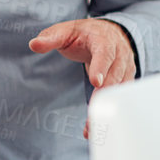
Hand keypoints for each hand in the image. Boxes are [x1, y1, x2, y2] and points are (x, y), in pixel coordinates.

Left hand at [29, 19, 135, 137]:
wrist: (108, 33)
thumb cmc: (83, 35)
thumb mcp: (65, 32)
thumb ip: (50, 38)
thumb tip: (34, 44)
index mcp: (104, 39)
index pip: (105, 52)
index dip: (101, 67)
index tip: (96, 82)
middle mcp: (119, 54)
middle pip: (114, 75)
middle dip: (103, 95)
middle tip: (92, 113)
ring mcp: (126, 68)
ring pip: (120, 90)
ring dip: (107, 109)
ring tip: (92, 127)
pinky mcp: (126, 80)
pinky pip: (120, 98)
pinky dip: (110, 113)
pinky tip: (96, 127)